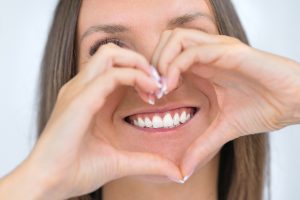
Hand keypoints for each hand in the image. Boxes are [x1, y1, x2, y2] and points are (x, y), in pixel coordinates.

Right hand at [15, 43, 181, 198]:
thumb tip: (174, 172)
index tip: (157, 93)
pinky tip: (148, 92)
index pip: (116, 67)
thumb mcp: (120, 161)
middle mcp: (82, 88)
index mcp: (89, 96)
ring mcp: (78, 91)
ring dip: (138, 64)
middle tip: (157, 83)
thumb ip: (147, 160)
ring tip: (154, 86)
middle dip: (140, 61)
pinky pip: (110, 75)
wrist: (49, 184)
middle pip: (112, 52)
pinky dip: (134, 77)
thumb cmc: (76, 170)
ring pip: (110, 54)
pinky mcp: (78, 100)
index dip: (140, 73)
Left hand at [152, 28, 299, 177]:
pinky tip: (172, 86)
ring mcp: (217, 49)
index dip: (152, 73)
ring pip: (175, 38)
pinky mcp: (229, 52)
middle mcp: (207, 53)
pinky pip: (193, 51)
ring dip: (161, 61)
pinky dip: (175, 65)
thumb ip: (201, 145)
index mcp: (203, 66)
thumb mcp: (222, 129)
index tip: (150, 97)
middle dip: (152, 62)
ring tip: (162, 87)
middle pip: (166, 39)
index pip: (167, 54)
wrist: (293, 103)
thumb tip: (182, 172)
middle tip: (152, 89)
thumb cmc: (262, 108)